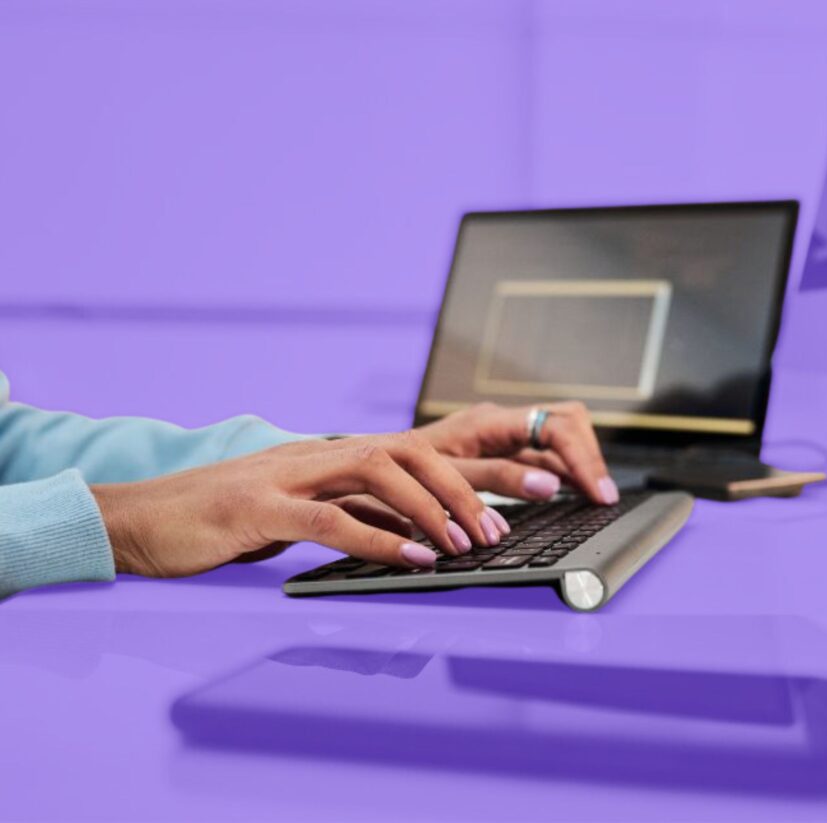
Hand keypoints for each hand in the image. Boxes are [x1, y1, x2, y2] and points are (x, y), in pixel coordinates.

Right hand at [90, 433, 510, 577]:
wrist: (138, 519)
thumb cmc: (222, 520)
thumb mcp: (300, 514)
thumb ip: (355, 515)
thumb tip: (415, 535)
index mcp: (328, 455)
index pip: (413, 451)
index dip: (465, 475)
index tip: (504, 507)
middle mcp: (315, 455)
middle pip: (409, 450)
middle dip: (463, 485)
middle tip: (500, 526)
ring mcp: (286, 476)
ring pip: (378, 472)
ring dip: (429, 508)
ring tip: (463, 544)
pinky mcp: (258, 508)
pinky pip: (329, 518)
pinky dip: (377, 539)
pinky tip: (412, 560)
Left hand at [421, 401, 617, 503]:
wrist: (376, 466)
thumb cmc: (403, 472)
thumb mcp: (448, 480)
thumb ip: (499, 480)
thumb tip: (551, 485)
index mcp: (490, 422)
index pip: (555, 425)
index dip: (583, 458)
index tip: (599, 492)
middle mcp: (502, 421)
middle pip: (568, 420)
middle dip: (589, 456)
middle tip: (603, 497)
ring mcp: (504, 433)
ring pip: (560, 437)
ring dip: (579, 464)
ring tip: (595, 498)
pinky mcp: (502, 449)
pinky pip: (545, 454)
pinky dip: (563, 472)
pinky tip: (571, 494)